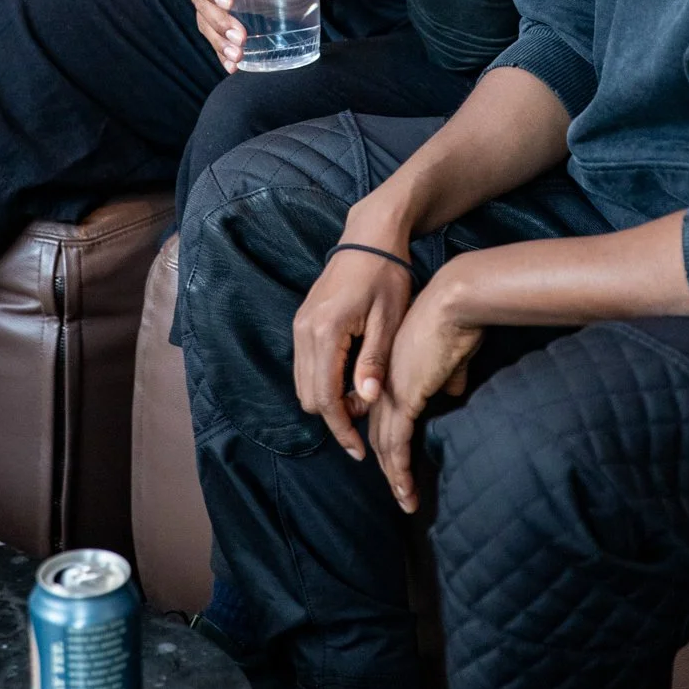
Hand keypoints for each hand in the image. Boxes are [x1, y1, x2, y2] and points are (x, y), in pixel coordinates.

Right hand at [185, 0, 338, 72]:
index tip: (230, 1)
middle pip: (201, 3)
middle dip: (219, 23)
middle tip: (241, 37)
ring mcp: (209, 0)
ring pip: (204, 22)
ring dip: (218, 41)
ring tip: (237, 56)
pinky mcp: (216, 16)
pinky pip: (211, 36)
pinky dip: (220, 52)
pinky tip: (232, 67)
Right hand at [293, 217, 414, 457]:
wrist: (369, 238)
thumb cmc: (387, 275)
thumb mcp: (389, 319)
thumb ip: (374, 361)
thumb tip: (366, 401)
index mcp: (326, 332)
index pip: (326, 398)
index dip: (342, 429)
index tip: (360, 450)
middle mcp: (304, 332)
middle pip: (308, 397)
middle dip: (336, 415)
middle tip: (370, 412)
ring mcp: (299, 326)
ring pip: (303, 384)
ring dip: (329, 398)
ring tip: (363, 395)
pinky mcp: (302, 323)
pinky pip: (305, 366)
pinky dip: (323, 380)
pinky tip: (350, 377)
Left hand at [369, 272, 482, 512]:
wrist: (455, 301)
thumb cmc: (458, 320)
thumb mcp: (452, 353)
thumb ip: (449, 373)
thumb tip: (453, 388)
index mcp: (393, 370)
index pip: (386, 413)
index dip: (391, 441)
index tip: (400, 465)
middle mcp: (385, 382)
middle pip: (380, 433)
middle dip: (390, 467)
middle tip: (401, 493)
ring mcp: (391, 390)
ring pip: (385, 444)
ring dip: (395, 476)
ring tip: (407, 501)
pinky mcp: (403, 398)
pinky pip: (397, 443)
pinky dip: (400, 470)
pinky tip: (406, 489)